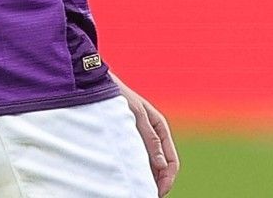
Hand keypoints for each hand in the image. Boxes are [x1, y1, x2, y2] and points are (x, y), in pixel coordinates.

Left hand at [117, 78, 179, 195]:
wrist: (100, 85)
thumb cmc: (120, 96)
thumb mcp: (138, 115)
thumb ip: (150, 138)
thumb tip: (162, 165)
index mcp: (160, 128)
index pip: (172, 161)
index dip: (168, 179)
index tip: (158, 193)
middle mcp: (153, 135)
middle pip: (163, 167)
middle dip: (159, 183)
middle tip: (146, 195)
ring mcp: (141, 138)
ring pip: (151, 166)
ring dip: (148, 179)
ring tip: (138, 190)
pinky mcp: (128, 140)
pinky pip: (138, 160)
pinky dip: (138, 172)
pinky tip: (130, 179)